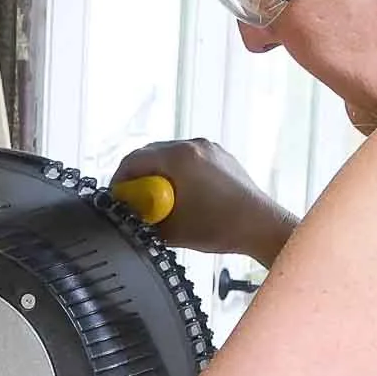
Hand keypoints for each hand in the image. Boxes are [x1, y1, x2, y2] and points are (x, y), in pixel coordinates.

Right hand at [112, 138, 297, 266]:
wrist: (261, 226)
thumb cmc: (222, 227)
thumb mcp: (171, 229)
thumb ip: (144, 220)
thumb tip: (129, 218)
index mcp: (179, 157)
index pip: (134, 160)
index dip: (119, 181)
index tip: (116, 198)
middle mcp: (194, 145)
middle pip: (150, 154)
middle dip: (138, 178)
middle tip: (134, 202)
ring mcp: (209, 149)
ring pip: (169, 156)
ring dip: (158, 176)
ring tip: (159, 202)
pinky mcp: (220, 158)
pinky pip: (188, 161)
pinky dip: (178, 176)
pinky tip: (182, 198)